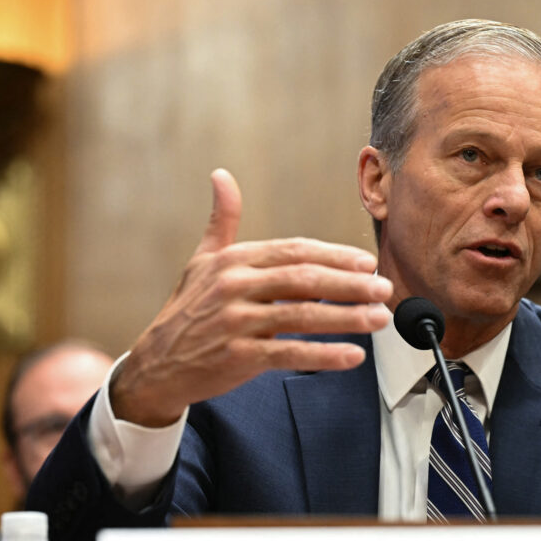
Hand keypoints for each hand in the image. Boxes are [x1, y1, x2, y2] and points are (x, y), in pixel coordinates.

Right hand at [111, 169, 392, 425]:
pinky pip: (289, 353)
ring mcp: (236, 322)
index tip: (366, 262)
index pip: (294, 251)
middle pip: (304, 280)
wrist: (157, 364)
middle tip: (383, 288)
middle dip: (349, 284)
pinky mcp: (238, 356)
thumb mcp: (201, 261)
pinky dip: (324, 355)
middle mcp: (234, 287)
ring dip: (347, 318)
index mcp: (234, 260)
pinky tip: (353, 356)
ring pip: (302, 316)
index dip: (334, 255)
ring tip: (379, 319)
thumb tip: (221, 176)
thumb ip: (222, 221)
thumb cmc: (188, 310)